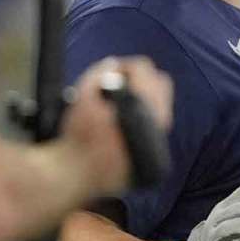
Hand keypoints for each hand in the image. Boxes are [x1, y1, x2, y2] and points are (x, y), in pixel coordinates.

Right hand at [61, 56, 173, 195]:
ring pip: (162, 105)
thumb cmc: (77, 136)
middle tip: (122, 82)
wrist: (78, 174)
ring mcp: (159, 136)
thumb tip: (113, 66)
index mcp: (140, 100)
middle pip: (160, 83)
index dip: (125, 66)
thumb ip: (99, 73)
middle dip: (142, 78)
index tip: (114, 71)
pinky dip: (145, 119)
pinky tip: (126, 122)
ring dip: (145, 98)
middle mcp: (156, 117)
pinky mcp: (157, 152)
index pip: (143, 69)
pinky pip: (158, 125)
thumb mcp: (82, 96)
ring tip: (122, 102)